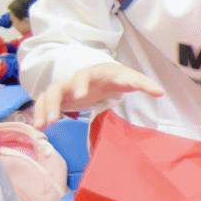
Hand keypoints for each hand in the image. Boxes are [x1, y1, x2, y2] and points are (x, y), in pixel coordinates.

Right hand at [32, 62, 163, 127]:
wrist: (101, 75)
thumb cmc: (116, 78)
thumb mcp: (129, 80)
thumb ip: (143, 85)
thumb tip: (161, 93)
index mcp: (98, 73)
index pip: (90, 74)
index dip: (83, 83)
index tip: (81, 95)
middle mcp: (80, 78)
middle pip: (67, 82)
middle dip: (62, 95)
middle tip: (61, 112)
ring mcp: (67, 86)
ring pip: (52, 93)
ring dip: (47, 107)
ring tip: (45, 125)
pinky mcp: (59, 95)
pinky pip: (45, 102)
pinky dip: (40, 113)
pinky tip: (39, 127)